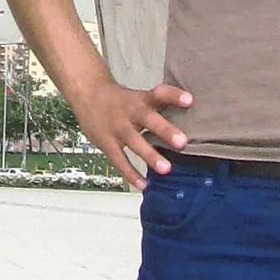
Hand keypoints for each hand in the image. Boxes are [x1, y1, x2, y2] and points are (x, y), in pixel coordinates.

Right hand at [74, 75, 192, 193]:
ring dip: (150, 156)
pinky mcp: (107, 143)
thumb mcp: (139, 96)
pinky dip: (131, 174)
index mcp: (141, 99)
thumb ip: (161, 106)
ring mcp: (118, 128)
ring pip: (135, 142)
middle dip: (166, 131)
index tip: (190, 100)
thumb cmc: (120, 99)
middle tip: (183, 142)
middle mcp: (131, 113)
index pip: (159, 94)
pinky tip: (143, 185)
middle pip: (149, 119)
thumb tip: (192, 113)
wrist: (87, 94)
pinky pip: (120, 160)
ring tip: (166, 169)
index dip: (174, 96)